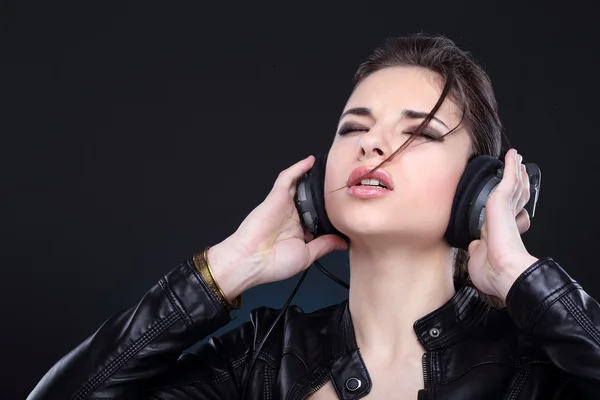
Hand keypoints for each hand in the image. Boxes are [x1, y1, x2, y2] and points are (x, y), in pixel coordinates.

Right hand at [207, 155, 347, 297]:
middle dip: (325, 193)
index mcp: (300, 233)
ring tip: (329, 169)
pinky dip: (298, 168)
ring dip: (313, 178)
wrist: (251, 259)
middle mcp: (293, 217)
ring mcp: (285, 205)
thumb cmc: (274, 263)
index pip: (319, 219)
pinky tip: (310, 161)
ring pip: (301, 186)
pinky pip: (287, 177)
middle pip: (312, 200)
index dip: (331, 214)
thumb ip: (325, 245)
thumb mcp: (307, 256)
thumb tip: (343, 242)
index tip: (346, 211)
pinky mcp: (276, 196)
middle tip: (341, 185)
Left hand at [466, 149, 538, 303]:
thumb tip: (476, 245)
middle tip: (519, 172)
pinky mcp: (502, 200)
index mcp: (500, 234)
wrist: (503, 271)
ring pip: (514, 186)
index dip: (509, 206)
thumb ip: (477, 249)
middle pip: (514, 196)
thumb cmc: (493, 273)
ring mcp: (507, 210)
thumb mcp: (478, 259)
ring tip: (517, 162)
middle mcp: (506, 220)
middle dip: (517, 184)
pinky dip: (511, 166)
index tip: (508, 201)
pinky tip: (512, 156)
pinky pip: (508, 178)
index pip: (506, 215)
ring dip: (516, 172)